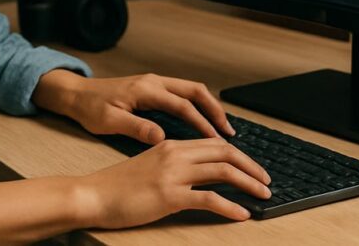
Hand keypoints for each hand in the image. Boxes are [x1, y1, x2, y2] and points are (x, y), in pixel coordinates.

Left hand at [62, 73, 236, 143]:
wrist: (76, 94)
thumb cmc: (90, 108)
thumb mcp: (109, 122)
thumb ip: (136, 128)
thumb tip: (162, 137)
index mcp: (146, 90)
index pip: (182, 105)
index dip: (201, 122)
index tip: (215, 139)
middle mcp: (154, 82)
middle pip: (195, 90)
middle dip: (215, 110)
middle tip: (229, 131)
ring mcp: (154, 83)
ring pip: (191, 90)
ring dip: (208, 106)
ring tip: (222, 127)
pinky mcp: (152, 88)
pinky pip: (182, 94)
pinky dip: (197, 105)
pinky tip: (202, 121)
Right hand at [80, 137, 271, 226]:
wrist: (92, 194)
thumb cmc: (117, 185)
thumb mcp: (148, 165)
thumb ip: (173, 164)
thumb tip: (198, 172)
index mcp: (171, 145)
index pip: (215, 143)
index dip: (239, 155)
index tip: (252, 168)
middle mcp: (175, 154)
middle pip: (224, 152)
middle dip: (251, 166)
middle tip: (266, 181)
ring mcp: (172, 174)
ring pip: (222, 171)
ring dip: (248, 183)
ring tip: (263, 195)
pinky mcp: (169, 196)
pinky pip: (209, 199)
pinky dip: (230, 206)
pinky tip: (241, 214)